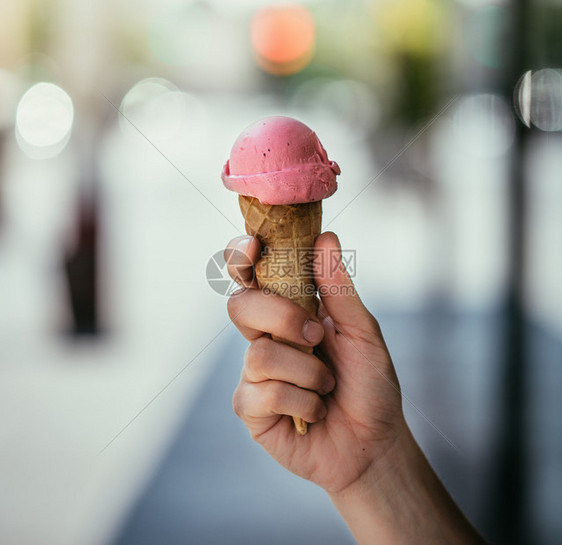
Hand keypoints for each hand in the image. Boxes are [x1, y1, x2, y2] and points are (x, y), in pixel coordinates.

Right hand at [226, 231, 406, 494]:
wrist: (373, 443)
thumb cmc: (369, 384)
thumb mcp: (362, 332)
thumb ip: (338, 288)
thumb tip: (324, 237)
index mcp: (288, 312)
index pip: (250, 277)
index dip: (242, 257)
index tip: (255, 247)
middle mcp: (265, 337)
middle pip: (241, 306)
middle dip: (283, 318)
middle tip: (317, 336)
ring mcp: (255, 374)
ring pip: (259, 354)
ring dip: (308, 372)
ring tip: (327, 386)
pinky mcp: (251, 408)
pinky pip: (264, 393)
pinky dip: (302, 403)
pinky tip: (314, 412)